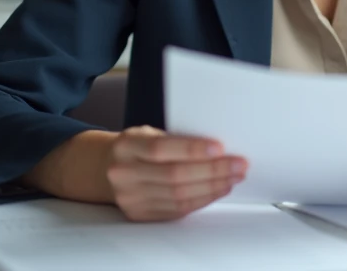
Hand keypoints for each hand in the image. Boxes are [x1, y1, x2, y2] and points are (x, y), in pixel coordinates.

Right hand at [105, 126, 246, 221]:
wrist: (107, 169)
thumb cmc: (138, 147)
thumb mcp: (149, 133)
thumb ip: (176, 139)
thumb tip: (218, 148)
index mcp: (127, 146)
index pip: (161, 148)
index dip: (192, 149)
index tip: (220, 147)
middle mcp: (124, 173)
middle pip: (174, 175)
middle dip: (213, 170)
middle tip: (239, 165)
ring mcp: (130, 198)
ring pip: (179, 195)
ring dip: (213, 187)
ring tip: (234, 177)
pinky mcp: (140, 214)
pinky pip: (178, 210)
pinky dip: (202, 199)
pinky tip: (218, 189)